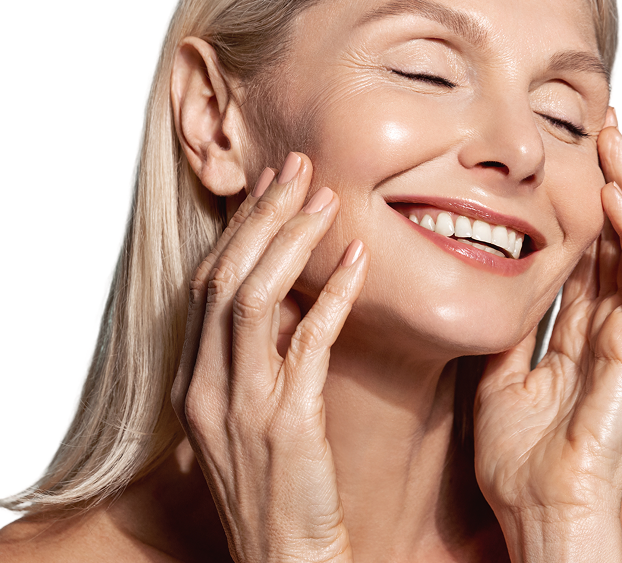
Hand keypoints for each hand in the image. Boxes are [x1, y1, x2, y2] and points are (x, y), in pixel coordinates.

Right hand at [171, 153, 367, 562]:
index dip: (238, 230)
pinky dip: (332, 293)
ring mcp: (241, 404)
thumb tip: (286, 293)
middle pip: (224, 277)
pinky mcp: (286, 421)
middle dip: (260, 215)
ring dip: (289, 240)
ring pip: (253, 297)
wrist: (283, 561)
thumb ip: (254, 356)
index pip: (207, 284)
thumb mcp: (248, 415)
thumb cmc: (275, 484)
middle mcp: (207, 385)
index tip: (267, 188)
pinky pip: (308, 340)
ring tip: (322, 196)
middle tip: (294, 168)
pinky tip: (357, 258)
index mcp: (195, 380)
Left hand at [472, 108, 621, 559]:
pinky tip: (620, 198)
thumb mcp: (501, 376)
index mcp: (578, 331)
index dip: (580, 207)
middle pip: (617, 240)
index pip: (587, 253)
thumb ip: (509, 332)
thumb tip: (492, 292)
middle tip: (602, 130)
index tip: (567, 160)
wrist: (538, 510)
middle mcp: (609, 327)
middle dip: (613, 183)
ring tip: (617, 141)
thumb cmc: (521, 454)